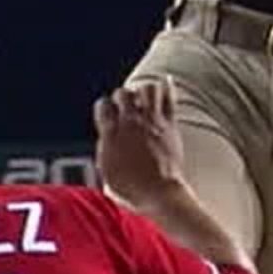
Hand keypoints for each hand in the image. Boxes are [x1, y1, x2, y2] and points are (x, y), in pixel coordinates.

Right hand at [95, 78, 184, 210]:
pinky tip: (166, 81)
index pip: (103, 105)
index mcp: (111, 134)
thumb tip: (106, 138)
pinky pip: (169, 97)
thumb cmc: (132, 189)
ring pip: (146, 88)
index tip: (109, 113)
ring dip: (144, 91)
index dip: (105, 107)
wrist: (159, 193)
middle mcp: (130, 123)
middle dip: (123, 97)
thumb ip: (104, 149)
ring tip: (144, 98)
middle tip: (127, 106)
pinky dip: (167, 86)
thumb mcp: (107, 171)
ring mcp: (152, 121)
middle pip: (123, 93)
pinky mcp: (169, 124)